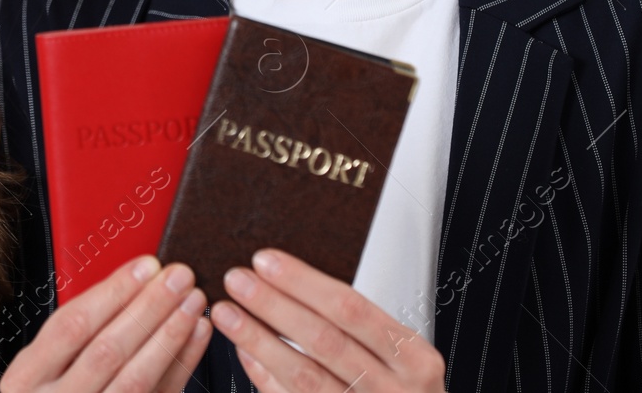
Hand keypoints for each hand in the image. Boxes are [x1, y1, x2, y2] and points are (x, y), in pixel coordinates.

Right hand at [1, 255, 212, 392]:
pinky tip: (195, 334)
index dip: (113, 293)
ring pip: (136, 378)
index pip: (72, 325)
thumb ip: (75, 332)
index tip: (145, 267)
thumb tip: (127, 281)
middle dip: (149, 307)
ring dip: (170, 334)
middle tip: (179, 277)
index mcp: (27, 378)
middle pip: (107, 349)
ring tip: (193, 301)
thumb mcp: (41, 366)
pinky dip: (181, 363)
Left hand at [212, 250, 443, 392]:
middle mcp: (392, 390)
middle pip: (324, 340)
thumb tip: (290, 284)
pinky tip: (246, 354)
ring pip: (304, 376)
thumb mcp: (405, 356)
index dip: (304, 283)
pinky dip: (265, 377)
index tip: (267, 262)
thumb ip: (361, 325)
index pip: (351, 309)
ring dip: (259, 341)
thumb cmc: (405, 392)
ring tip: (228, 314)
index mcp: (414, 358)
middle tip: (238, 280)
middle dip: (274, 306)